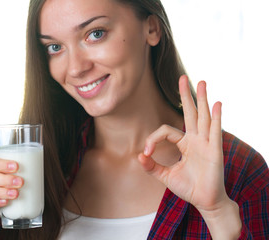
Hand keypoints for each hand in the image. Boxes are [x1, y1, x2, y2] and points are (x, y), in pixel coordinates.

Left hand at [138, 75, 226, 212]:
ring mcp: (206, 143)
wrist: (204, 202)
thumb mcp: (165, 176)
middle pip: (190, 113)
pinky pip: (215, 131)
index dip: (153, 138)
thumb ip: (152, 167)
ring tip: (201, 82)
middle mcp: (196, 140)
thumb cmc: (188, 188)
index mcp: (185, 144)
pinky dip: (216, 117)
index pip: (166, 130)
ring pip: (203, 117)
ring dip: (202, 99)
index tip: (146, 152)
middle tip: (182, 77)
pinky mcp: (214, 150)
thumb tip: (138, 155)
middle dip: (186, 95)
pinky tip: (216, 104)